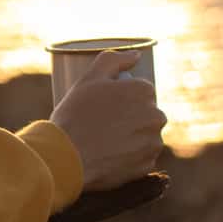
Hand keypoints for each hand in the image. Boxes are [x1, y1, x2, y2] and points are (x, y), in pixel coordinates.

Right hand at [51, 50, 166, 191]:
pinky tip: (109, 155)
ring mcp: (153, 143)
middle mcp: (156, 116)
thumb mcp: (89, 78)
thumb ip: (113, 59)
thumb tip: (136, 55)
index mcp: (144, 91)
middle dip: (130, 116)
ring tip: (104, 140)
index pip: (141, 90)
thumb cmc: (75, 114)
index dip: (122, 97)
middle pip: (145, 113)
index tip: (105, 105)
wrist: (66, 157)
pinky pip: (141, 157)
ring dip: (131, 136)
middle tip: (103, 122)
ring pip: (144, 135)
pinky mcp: (147, 165)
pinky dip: (129, 156)